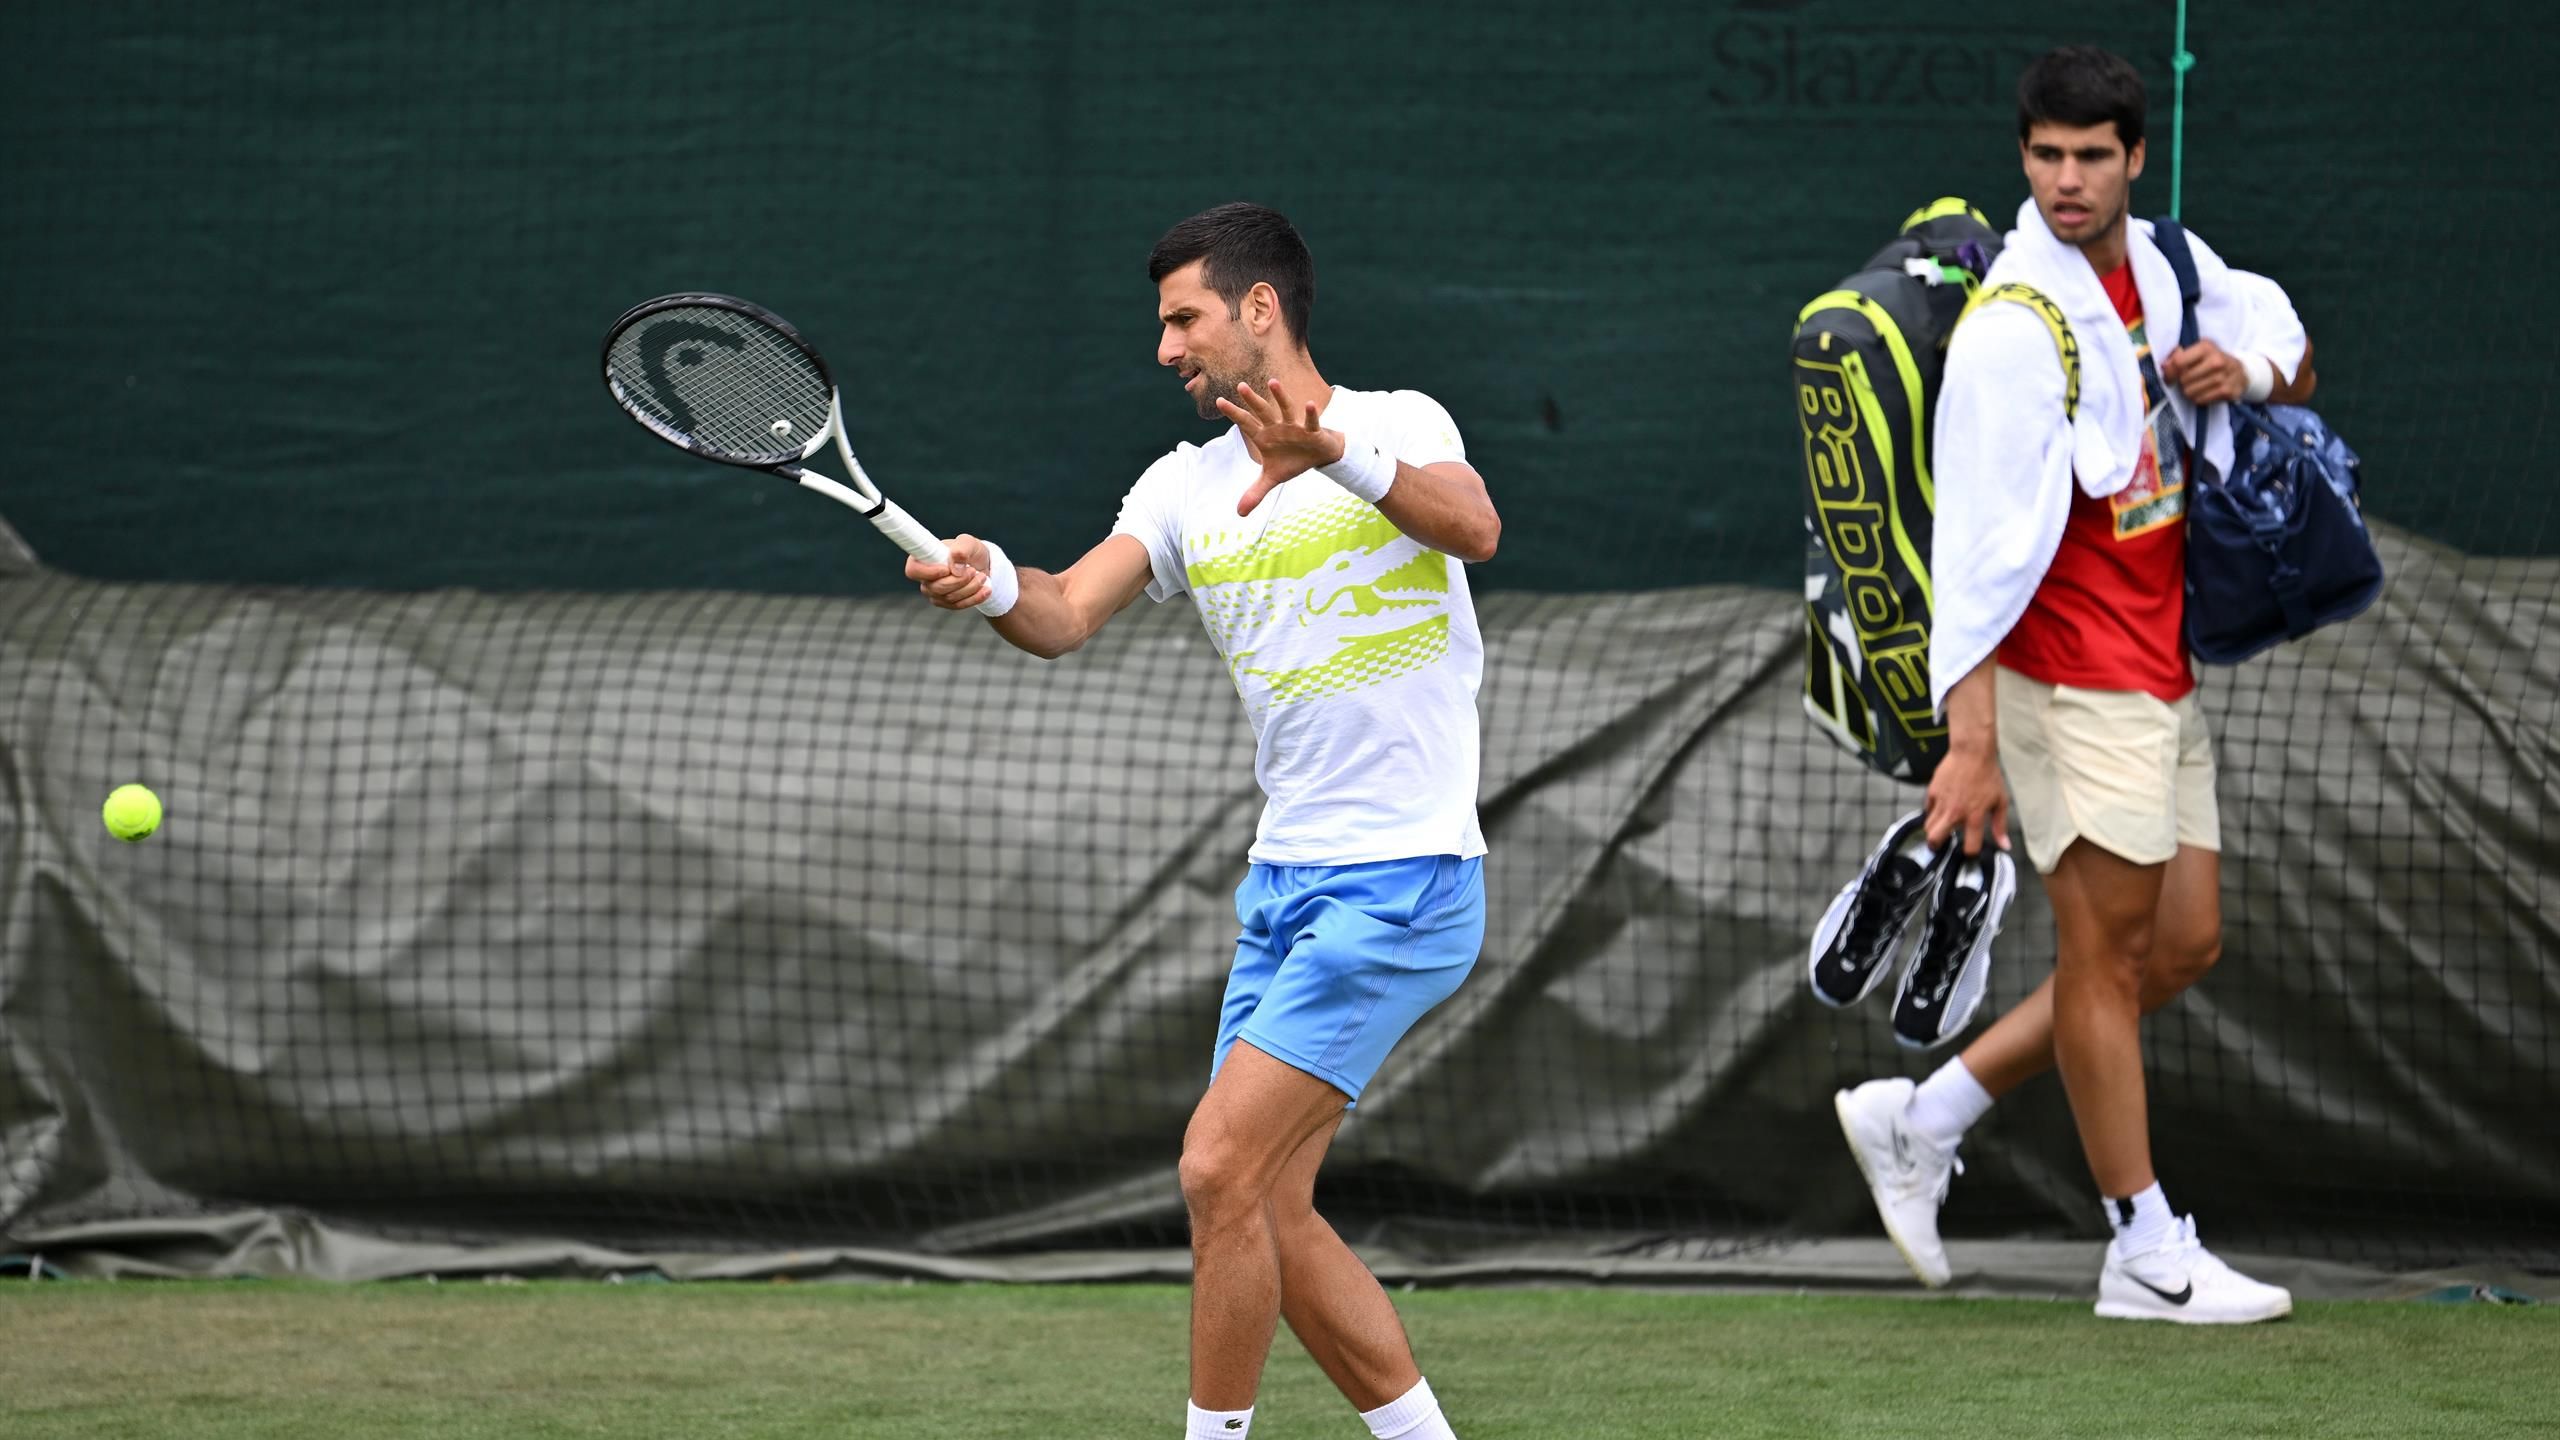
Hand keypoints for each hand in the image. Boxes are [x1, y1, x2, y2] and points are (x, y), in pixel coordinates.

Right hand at [905, 533, 991, 609]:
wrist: (981, 565)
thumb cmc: (969, 550)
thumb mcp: (968, 543)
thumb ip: (961, 548)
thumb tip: (955, 567)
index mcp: (923, 559)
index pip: (913, 570)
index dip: (928, 573)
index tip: (947, 569)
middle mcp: (924, 578)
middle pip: (936, 588)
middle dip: (959, 581)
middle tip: (973, 570)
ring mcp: (934, 593)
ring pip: (950, 598)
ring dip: (970, 587)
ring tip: (982, 576)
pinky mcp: (946, 603)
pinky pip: (959, 605)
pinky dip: (975, 597)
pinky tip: (986, 589)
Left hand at [1215, 378, 1343, 514]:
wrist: (1319, 457)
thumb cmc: (1293, 461)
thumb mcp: (1273, 479)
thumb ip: (1256, 492)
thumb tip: (1239, 513)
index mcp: (1265, 436)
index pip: (1246, 424)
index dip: (1234, 414)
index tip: (1219, 402)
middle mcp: (1278, 427)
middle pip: (1262, 412)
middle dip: (1252, 400)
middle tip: (1240, 386)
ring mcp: (1295, 427)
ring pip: (1286, 410)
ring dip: (1280, 397)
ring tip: (1273, 382)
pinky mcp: (1312, 431)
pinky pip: (1310, 422)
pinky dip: (1310, 414)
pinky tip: (1309, 404)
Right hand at [1922, 745, 2010, 856]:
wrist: (1972, 753)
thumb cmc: (1989, 776)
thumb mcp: (2001, 801)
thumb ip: (2000, 825)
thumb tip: (2005, 846)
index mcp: (1974, 817)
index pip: (1970, 846)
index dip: (1971, 853)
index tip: (1970, 850)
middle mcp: (1955, 813)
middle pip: (1935, 839)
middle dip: (1937, 846)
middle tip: (1940, 846)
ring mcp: (1941, 802)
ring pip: (1928, 826)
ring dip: (1933, 831)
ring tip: (1938, 829)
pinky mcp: (1932, 792)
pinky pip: (1927, 809)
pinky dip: (1931, 813)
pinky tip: (1939, 810)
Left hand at [2160, 339, 2248, 405]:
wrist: (2241, 372)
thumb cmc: (2213, 360)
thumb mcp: (2198, 351)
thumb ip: (2178, 355)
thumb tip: (2165, 365)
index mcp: (2206, 347)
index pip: (2178, 362)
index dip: (2169, 371)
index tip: (2169, 375)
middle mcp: (2217, 361)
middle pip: (2183, 379)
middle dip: (2181, 382)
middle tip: (2189, 379)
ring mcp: (2223, 377)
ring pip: (2189, 392)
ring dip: (2189, 391)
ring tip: (2197, 385)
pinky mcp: (2227, 391)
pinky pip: (2200, 400)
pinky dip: (2199, 398)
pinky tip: (2205, 391)